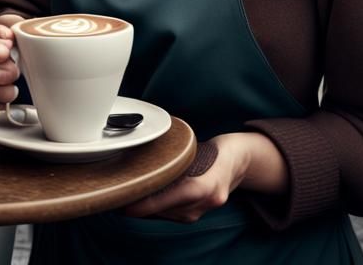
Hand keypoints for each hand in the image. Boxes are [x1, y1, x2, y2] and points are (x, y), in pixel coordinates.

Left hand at [122, 132, 286, 222]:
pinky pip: (176, 214)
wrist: (241, 158)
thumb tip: (146, 164)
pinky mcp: (202, 212)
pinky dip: (162, 208)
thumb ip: (175, 161)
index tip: (126, 207)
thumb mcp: (195, 150)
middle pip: (166, 209)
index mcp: (205, 186)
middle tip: (121, 197)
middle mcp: (206, 202)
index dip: (145, 205)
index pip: (167, 200)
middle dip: (143, 205)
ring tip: (132, 197)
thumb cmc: (216, 148)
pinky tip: (151, 200)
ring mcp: (206, 210)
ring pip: (170, 214)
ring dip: (151, 208)